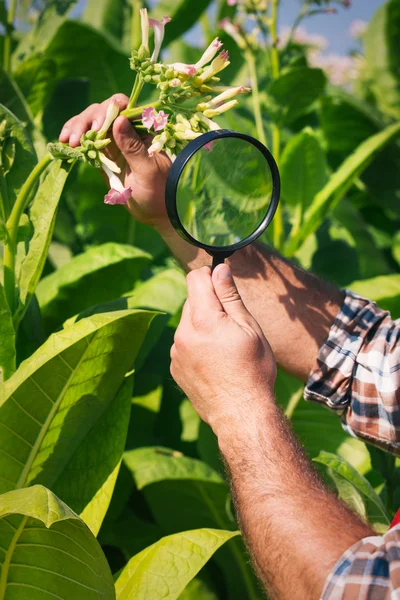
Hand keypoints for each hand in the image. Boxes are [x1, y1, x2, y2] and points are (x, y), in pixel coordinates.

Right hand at [59, 94, 171, 228]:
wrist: (154, 211)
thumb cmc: (158, 191)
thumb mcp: (147, 170)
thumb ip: (133, 147)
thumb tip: (119, 119)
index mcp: (142, 130)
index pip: (123, 106)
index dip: (108, 110)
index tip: (98, 127)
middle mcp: (126, 130)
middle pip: (102, 111)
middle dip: (87, 121)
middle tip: (76, 139)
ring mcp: (113, 141)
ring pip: (91, 123)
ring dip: (76, 127)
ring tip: (67, 141)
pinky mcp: (102, 154)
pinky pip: (85, 140)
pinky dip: (73, 138)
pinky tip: (63, 142)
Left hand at [170, 264, 276, 435]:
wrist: (240, 414)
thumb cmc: (252, 370)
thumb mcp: (248, 328)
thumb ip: (230, 296)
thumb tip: (219, 268)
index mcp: (202, 319)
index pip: (195, 278)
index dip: (210, 276)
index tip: (223, 284)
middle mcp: (182, 333)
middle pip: (192, 301)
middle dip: (209, 305)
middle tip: (232, 325)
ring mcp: (175, 352)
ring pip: (188, 324)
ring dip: (203, 326)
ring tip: (225, 348)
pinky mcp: (175, 367)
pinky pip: (184, 344)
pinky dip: (196, 345)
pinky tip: (215, 362)